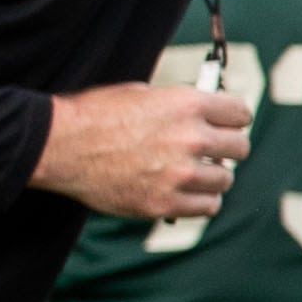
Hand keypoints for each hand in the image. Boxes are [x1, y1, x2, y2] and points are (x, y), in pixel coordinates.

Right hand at [36, 67, 252, 220]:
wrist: (61, 146)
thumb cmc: (95, 115)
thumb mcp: (141, 94)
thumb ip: (179, 106)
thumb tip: (205, 116)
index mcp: (187, 104)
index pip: (240, 113)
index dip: (234, 119)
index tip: (228, 125)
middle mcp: (191, 139)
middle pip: (240, 148)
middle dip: (228, 148)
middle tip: (214, 151)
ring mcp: (180, 174)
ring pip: (225, 180)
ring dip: (214, 177)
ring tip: (194, 173)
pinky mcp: (166, 203)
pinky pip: (207, 206)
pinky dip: (202, 201)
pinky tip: (189, 193)